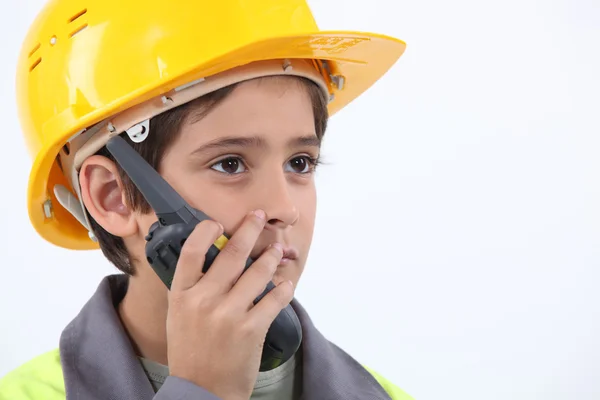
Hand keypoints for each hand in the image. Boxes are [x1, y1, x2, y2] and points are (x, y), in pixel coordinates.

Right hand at [165, 210, 294, 399]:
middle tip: (259, 217)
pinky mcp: (251, 329)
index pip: (192, 252)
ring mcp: (228, 314)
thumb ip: (191, 288)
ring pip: (257, 272)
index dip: (205, 231)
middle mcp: (203, 301)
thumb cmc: (191, 352)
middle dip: (250, 230)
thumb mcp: (179, 317)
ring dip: (271, 257)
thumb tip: (210, 258)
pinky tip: (285, 283)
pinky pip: (274, 299)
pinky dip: (283, 288)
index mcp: (182, 296)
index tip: (218, 222)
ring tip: (276, 250)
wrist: (202, 391)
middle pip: (231, 253)